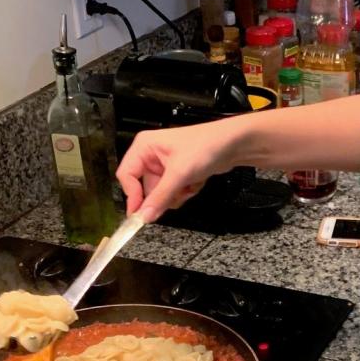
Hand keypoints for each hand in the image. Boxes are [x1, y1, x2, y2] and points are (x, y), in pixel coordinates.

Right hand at [116, 121, 237, 222]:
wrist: (232, 144)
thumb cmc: (205, 146)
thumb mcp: (179, 174)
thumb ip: (160, 197)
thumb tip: (144, 216)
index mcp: (144, 147)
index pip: (127, 176)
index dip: (133, 195)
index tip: (140, 214)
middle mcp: (151, 155)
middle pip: (145, 188)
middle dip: (164, 195)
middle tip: (177, 194)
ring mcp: (164, 165)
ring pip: (161, 193)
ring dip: (177, 194)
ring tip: (190, 183)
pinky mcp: (177, 173)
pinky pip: (174, 192)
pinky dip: (186, 191)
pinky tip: (196, 181)